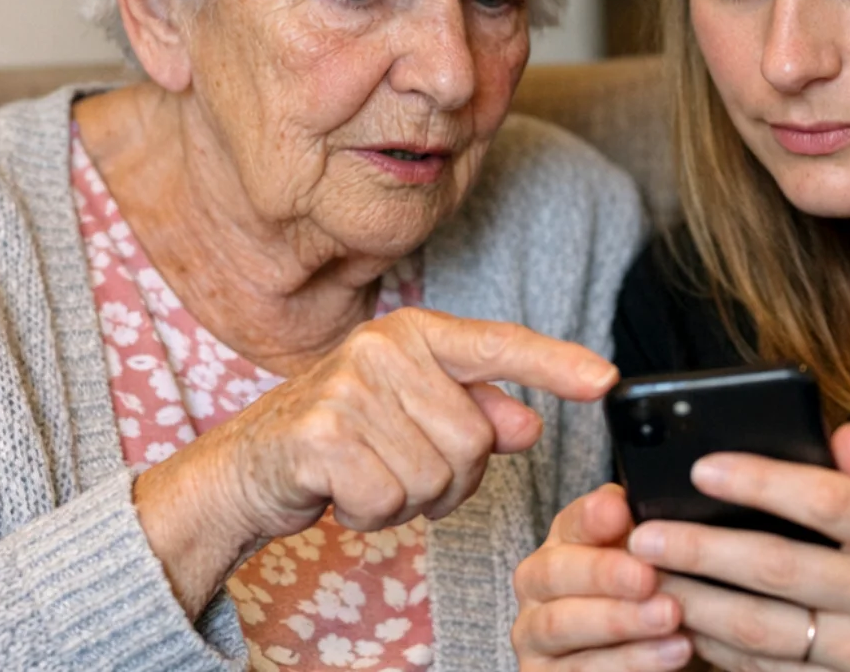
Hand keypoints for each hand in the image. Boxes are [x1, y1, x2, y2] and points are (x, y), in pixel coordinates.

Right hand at [134, 307, 618, 616]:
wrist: (243, 469)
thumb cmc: (338, 440)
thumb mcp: (410, 419)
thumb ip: (473, 415)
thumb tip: (528, 424)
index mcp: (413, 334)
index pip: (499, 345)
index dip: (556, 364)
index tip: (606, 381)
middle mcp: (383, 348)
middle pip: (474, 440)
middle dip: (447, 477)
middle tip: (398, 468)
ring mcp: (350, 387)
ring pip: (436, 475)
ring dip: (408, 499)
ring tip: (368, 477)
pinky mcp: (322, 434)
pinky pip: (391, 499)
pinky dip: (373, 515)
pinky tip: (343, 493)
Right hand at [512, 484, 693, 670]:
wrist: (647, 657)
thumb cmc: (649, 601)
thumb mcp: (652, 562)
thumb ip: (646, 532)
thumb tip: (649, 504)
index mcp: (562, 545)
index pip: (569, 523)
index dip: (591, 518)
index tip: (620, 513)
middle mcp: (536, 588)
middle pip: (554, 573)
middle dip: (603, 573)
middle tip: (649, 577)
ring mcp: (533, 637)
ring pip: (561, 625)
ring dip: (619, 621)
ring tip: (670, 617)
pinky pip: (580, 671)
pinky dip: (629, 663)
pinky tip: (672, 652)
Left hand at [626, 424, 849, 670]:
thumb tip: (835, 427)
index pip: (826, 500)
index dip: (760, 481)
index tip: (702, 467)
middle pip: (779, 570)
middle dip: (702, 550)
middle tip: (642, 532)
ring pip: (763, 630)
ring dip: (695, 603)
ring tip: (645, 578)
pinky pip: (771, 670)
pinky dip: (720, 648)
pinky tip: (683, 621)